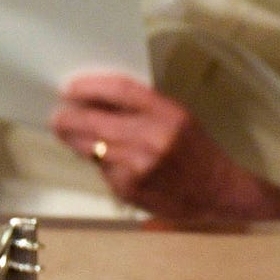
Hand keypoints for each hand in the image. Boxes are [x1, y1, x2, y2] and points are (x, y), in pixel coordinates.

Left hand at [51, 73, 279, 222]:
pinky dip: (99, 165)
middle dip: (68, 118)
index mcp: (167, 113)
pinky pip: (103, 170)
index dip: (88, 87)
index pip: (117, 90)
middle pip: (93, 120)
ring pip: (91, 147)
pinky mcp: (130, 187)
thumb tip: (94, 100)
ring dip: (75, 141)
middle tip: (57, 117)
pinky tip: (105, 162)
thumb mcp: (177, 118)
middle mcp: (153, 137)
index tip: (70, 89)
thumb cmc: (196, 151)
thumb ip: (140, 108)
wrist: (221, 192)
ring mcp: (139, 164)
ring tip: (70, 136)